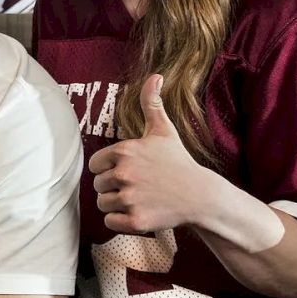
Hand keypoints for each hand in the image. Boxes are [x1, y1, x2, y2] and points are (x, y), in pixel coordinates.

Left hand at [89, 75, 209, 234]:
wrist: (202, 196)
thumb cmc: (178, 162)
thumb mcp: (163, 130)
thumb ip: (151, 103)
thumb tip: (155, 75)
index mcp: (124, 151)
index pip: (95, 165)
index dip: (108, 169)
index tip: (128, 171)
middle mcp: (124, 174)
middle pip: (97, 185)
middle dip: (113, 188)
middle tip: (138, 187)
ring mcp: (130, 198)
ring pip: (102, 204)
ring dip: (116, 205)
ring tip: (139, 199)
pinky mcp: (135, 221)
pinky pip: (109, 222)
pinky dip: (120, 221)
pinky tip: (139, 213)